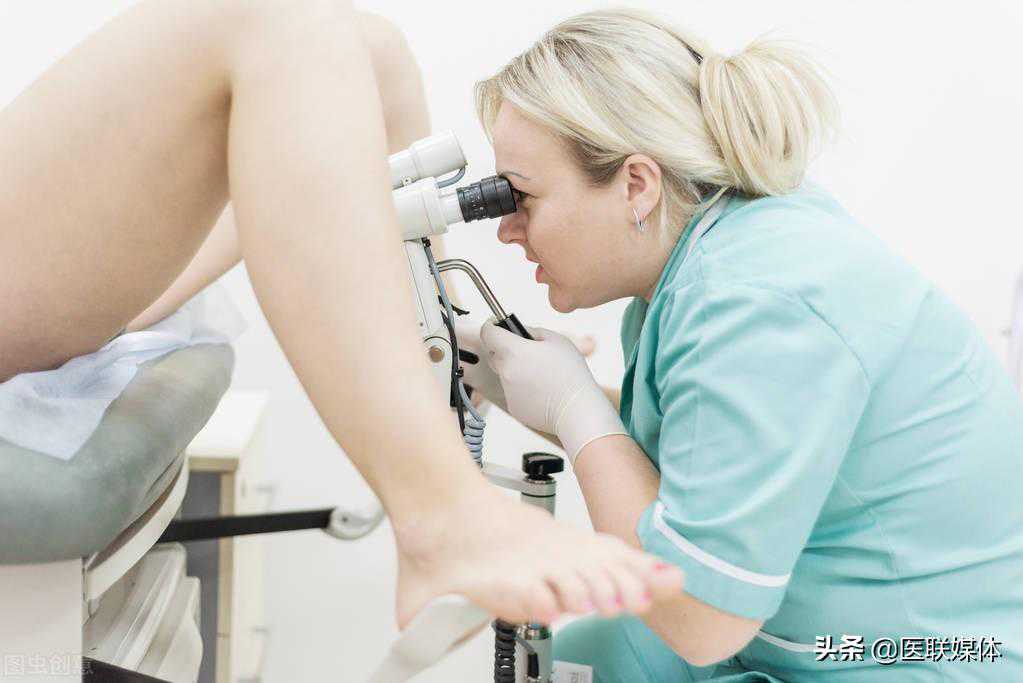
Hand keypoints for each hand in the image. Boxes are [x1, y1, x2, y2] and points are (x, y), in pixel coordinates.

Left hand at [456, 317, 596, 414]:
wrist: (577, 409)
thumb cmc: (571, 374)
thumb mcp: (557, 340)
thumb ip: (533, 331)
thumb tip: (520, 331)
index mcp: (513, 351)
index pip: (488, 333)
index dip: (491, 326)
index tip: (496, 325)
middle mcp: (505, 371)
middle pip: (493, 354)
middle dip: (504, 349)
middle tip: (526, 351)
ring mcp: (508, 391)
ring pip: (505, 374)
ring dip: (516, 370)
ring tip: (541, 374)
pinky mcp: (513, 407)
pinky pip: (513, 392)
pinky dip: (523, 389)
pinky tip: (542, 390)